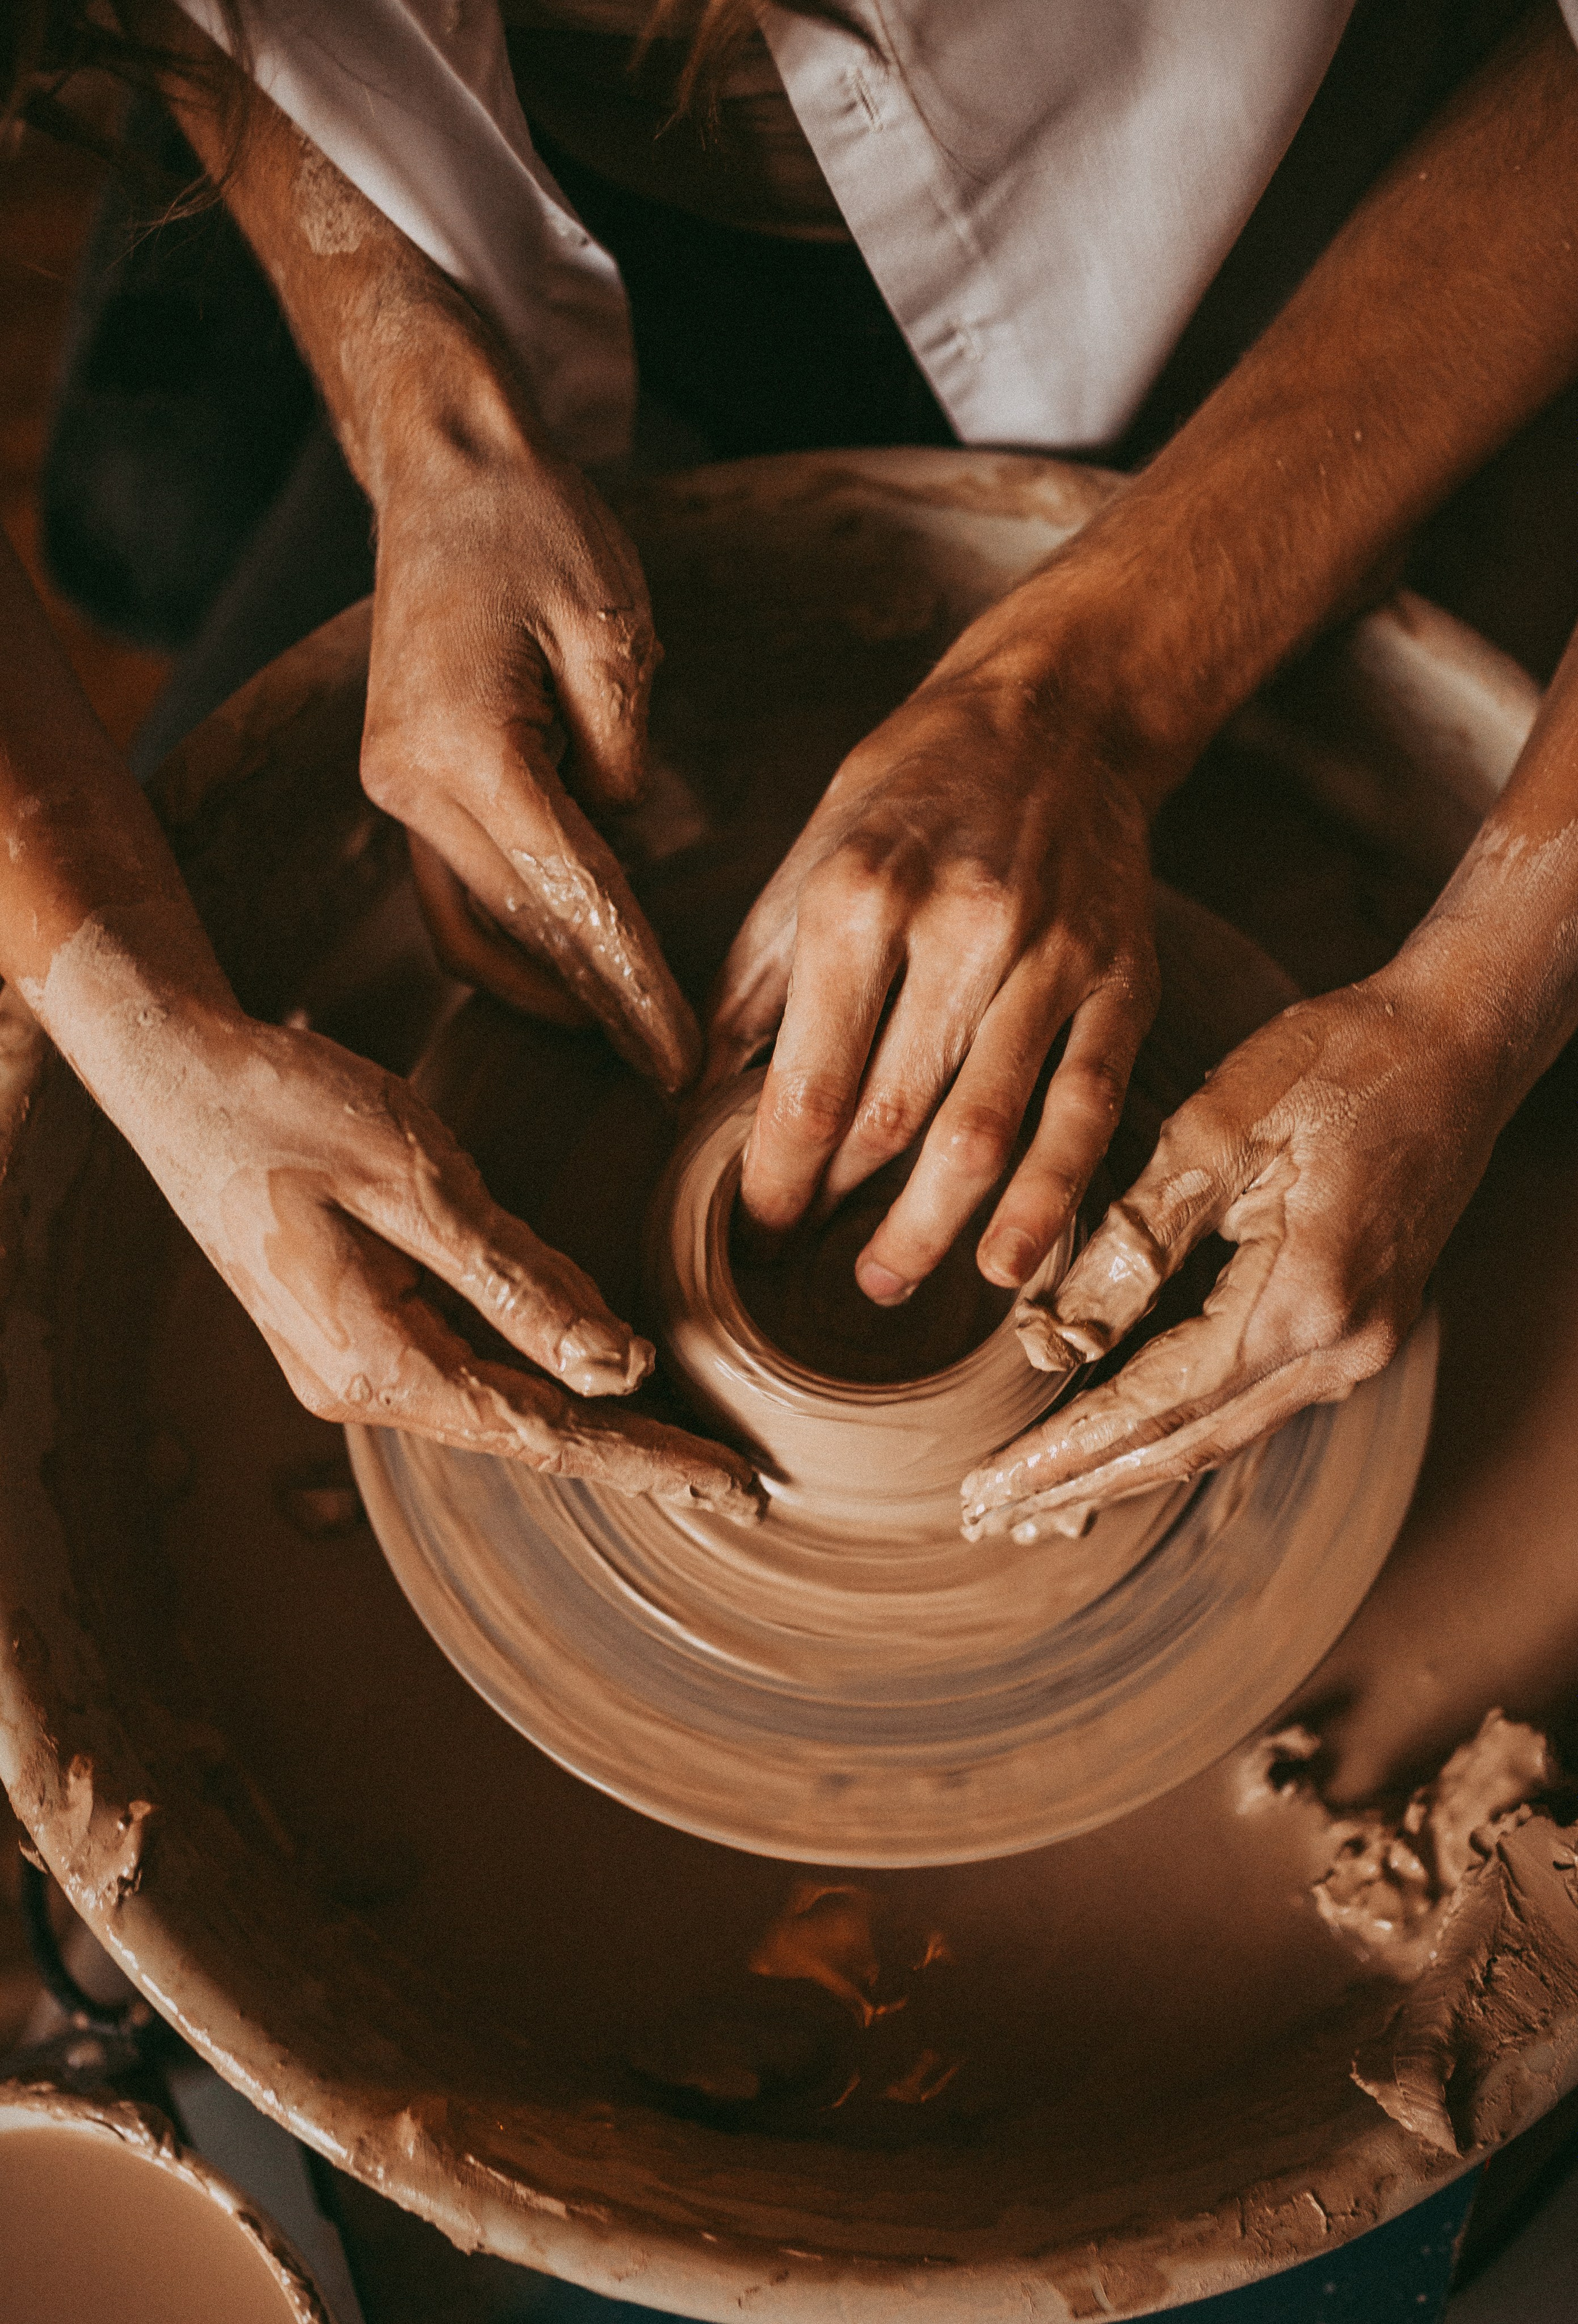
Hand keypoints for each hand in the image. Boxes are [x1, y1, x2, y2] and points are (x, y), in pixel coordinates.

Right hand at [136, 1006, 759, 1514]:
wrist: (173, 1072)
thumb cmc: (289, 1104)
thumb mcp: (418, 1177)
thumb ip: (518, 1277)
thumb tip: (618, 1364)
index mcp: (375, 1357)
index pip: (541, 1433)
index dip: (646, 1462)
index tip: (735, 1491)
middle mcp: (355, 1385)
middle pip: (521, 1436)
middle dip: (631, 1459)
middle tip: (739, 1491)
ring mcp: (341, 1364)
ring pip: (490, 1405)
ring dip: (586, 1429)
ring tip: (684, 1454)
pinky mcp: (343, 1330)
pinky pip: (458, 1370)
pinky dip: (532, 1383)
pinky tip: (587, 1385)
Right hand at [362, 438, 700, 1092]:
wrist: (447, 467)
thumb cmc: (540, 528)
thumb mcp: (615, 633)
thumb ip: (620, 755)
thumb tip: (617, 838)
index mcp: (470, 746)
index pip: (571, 897)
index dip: (632, 984)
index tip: (680, 1055)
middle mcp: (412, 780)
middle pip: (518, 928)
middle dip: (597, 1004)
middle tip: (669, 1067)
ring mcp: (393, 784)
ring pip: (470, 925)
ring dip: (543, 987)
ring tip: (622, 1030)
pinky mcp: (399, 779)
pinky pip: (451, 889)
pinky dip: (510, 936)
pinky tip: (569, 965)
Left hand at [705, 616, 1160, 1305]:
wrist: (1060, 718)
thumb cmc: (911, 790)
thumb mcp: (808, 857)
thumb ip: (755, 979)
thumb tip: (699, 1093)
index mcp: (860, 898)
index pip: (810, 1083)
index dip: (776, 1178)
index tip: (753, 1228)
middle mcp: (960, 931)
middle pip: (889, 1122)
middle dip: (838, 1212)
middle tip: (807, 1265)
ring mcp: (1050, 961)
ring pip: (983, 1134)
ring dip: (928, 1231)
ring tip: (887, 1281)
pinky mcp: (1121, 983)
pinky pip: (1083, 1114)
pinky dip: (1046, 1202)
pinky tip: (1006, 1263)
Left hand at [961, 968, 1502, 1539]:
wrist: (1453, 1040)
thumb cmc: (1333, 1063)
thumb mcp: (1215, 1129)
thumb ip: (1137, 1239)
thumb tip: (1055, 1339)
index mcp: (1303, 1303)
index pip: (1158, 1408)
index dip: (1067, 1451)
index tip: (987, 1487)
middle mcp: (1341, 1349)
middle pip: (1191, 1445)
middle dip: (1085, 1483)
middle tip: (990, 1516)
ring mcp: (1360, 1346)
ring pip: (1223, 1432)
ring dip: (1129, 1466)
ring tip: (1038, 1496)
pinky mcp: (1359, 1327)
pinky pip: (1252, 1399)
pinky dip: (1180, 1426)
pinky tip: (1123, 1440)